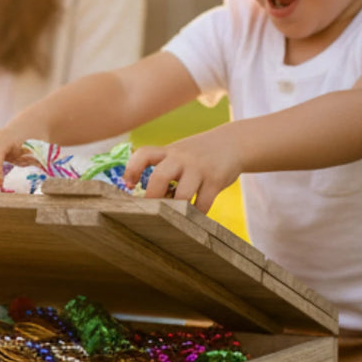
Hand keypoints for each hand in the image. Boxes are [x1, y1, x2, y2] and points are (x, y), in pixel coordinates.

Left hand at [123, 126, 243, 212]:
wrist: (233, 143)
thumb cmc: (198, 154)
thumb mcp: (178, 153)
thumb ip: (162, 167)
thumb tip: (140, 194)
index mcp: (168, 151)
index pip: (144, 154)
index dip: (132, 169)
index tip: (128, 185)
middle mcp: (182, 158)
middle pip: (159, 177)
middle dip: (152, 198)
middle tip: (149, 211)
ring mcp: (199, 168)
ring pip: (182, 195)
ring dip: (175, 210)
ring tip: (173, 218)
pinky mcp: (216, 180)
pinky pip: (202, 204)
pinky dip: (196, 215)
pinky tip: (193, 217)